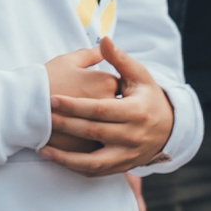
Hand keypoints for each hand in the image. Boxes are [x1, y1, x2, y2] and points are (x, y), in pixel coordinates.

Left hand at [42, 37, 175, 176]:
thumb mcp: (140, 77)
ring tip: (42, 148)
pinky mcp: (122, 166)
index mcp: (137, 112)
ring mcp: (128, 154)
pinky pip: (96, 171)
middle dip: (65, 126)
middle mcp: (133, 136)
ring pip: (94, 160)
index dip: (75, 105)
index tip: (51, 99)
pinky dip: (75, 167)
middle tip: (40, 118)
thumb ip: (120, 60)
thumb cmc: (148, 98)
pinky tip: (56, 160)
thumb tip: (104, 39)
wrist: (170, 129)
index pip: (101, 109)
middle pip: (93, 132)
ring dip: (66, 157)